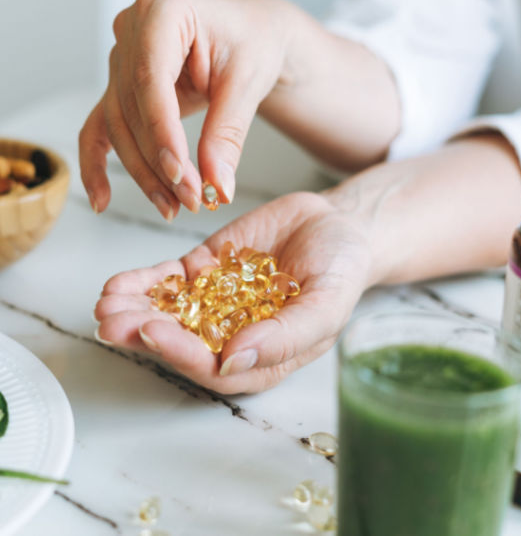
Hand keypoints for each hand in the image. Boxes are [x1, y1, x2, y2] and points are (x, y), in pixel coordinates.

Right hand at [79, 0, 295, 219]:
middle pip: (131, 107)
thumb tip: (216, 186)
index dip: (162, 132)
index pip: (151, 79)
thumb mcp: (248, 84)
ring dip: (143, 170)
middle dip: (158, 160)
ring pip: (119, 123)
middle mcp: (132, 27)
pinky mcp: (123, 83)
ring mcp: (122, 55)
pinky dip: (99, 162)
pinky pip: (102, 124)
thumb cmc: (254, 42)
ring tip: (172, 205)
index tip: (181, 174)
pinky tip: (102, 199)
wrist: (252, 33)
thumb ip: (228, 134)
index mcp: (164, 8)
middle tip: (188, 200)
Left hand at [94, 192, 371, 393]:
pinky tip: (120, 284)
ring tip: (107, 303)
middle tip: (112, 323)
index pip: (214, 367)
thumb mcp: (326, 304)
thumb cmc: (342, 270)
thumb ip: (286, 336)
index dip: (181, 353)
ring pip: (169, 312)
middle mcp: (234, 334)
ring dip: (135, 310)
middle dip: (143, 334)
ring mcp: (217, 301)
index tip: (154, 333)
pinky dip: (144, 282)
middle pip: (181, 342)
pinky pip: (171, 280)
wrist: (338, 225)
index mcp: (263, 356)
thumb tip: (233, 360)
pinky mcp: (207, 271)